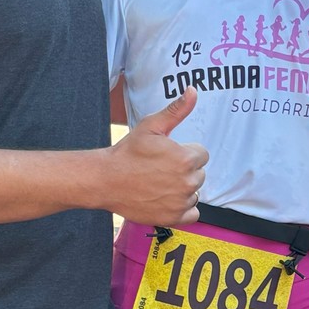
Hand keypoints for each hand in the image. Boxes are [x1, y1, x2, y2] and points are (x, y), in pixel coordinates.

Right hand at [103, 86, 207, 223]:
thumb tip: (193, 91)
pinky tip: (167, 198)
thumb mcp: (151, 126)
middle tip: (160, 169)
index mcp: (186, 158)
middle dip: (184, 171)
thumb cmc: (128, 152)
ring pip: (195, 193)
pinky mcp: (174, 217)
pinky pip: (193, 213)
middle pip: (199, 174)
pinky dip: (183, 208)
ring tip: (160, 183)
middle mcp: (188, 181)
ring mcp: (181, 201)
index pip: (202, 155)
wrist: (106, 180)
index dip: (185, 153)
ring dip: (183, 189)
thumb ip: (176, 110)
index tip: (167, 155)